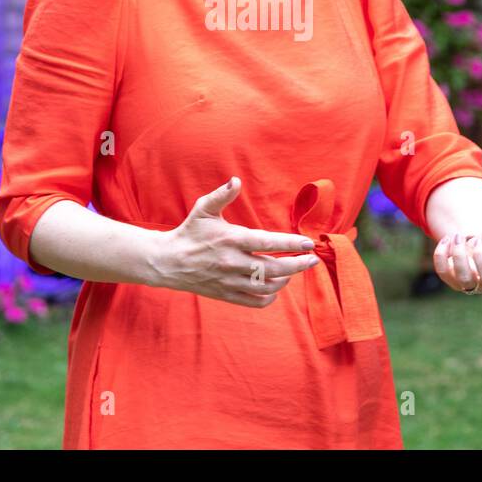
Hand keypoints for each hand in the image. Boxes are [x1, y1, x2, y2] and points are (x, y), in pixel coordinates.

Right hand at [149, 177, 320, 307]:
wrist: (168, 262)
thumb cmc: (189, 232)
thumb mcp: (203, 209)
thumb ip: (222, 195)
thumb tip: (236, 180)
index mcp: (231, 240)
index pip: (268, 243)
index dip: (291, 244)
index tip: (309, 243)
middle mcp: (233, 262)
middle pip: (275, 268)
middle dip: (298, 265)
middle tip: (312, 260)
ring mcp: (230, 281)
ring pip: (268, 286)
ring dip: (285, 279)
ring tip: (293, 271)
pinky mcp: (227, 295)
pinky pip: (255, 301)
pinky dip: (269, 296)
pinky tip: (274, 286)